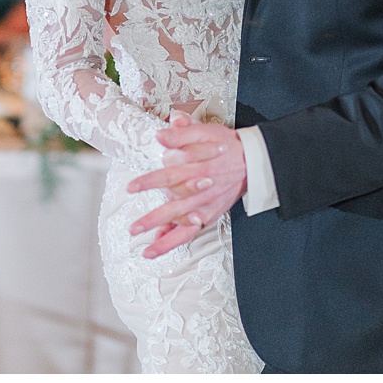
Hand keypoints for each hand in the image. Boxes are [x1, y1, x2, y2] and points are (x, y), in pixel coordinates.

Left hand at [128, 124, 252, 244]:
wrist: (251, 161)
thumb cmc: (223, 146)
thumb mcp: (204, 131)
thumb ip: (182, 132)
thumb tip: (160, 134)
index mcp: (198, 169)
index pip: (171, 176)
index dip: (150, 182)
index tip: (131, 188)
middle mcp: (202, 191)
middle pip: (175, 208)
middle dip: (153, 220)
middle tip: (134, 229)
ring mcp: (206, 206)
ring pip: (184, 227)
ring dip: (165, 240)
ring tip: (146, 250)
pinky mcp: (209, 215)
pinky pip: (191, 231)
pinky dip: (175, 239)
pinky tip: (157, 245)